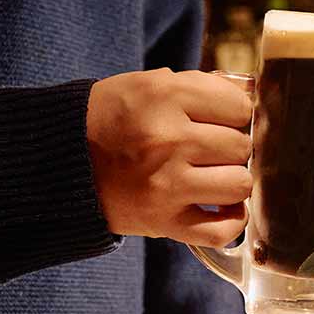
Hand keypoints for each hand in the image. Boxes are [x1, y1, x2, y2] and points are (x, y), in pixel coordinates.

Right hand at [87, 68, 252, 246]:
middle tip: (209, 150)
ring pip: (239, 184)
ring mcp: (167, 184)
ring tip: (214, 176)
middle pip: (241, 145)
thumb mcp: (147, 84)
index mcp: (163, 96)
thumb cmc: (111, 120)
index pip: (238, 106)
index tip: (218, 119)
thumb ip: (201, 86)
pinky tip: (222, 208)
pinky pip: (223, 229)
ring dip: (233, 182)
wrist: (61, 164)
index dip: (234, 113)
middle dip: (231, 147)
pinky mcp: (164, 222)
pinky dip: (231, 221)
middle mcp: (167, 139)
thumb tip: (252, 94)